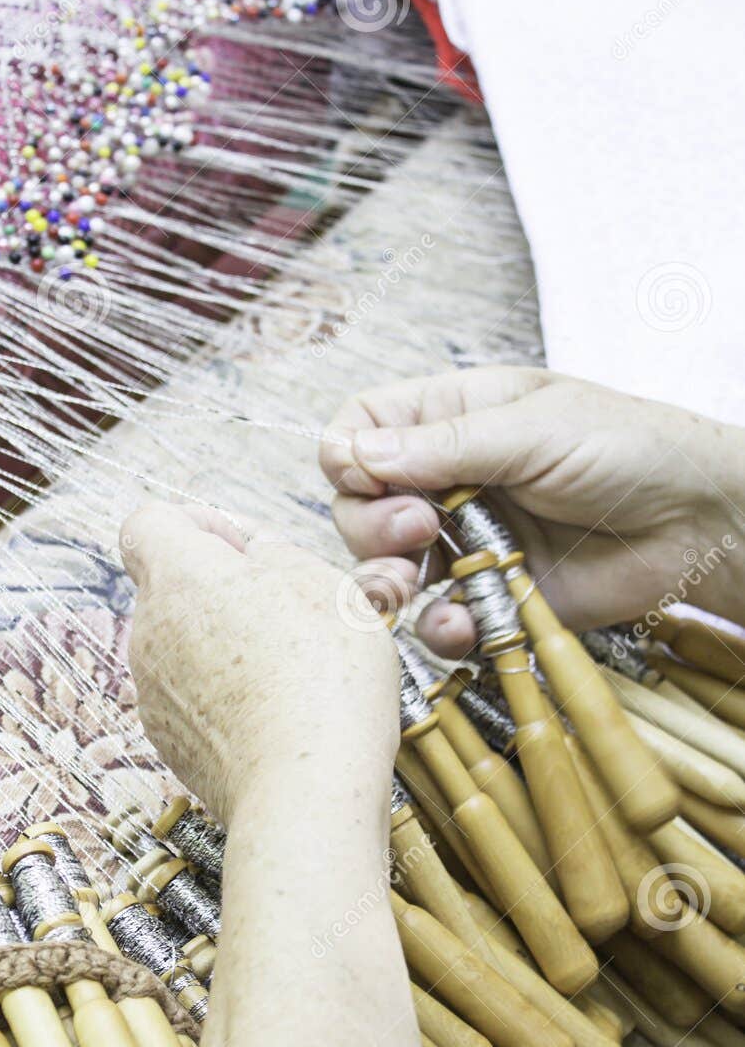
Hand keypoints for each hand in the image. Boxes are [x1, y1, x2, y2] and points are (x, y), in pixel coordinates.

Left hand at [120, 501, 400, 823]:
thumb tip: (252, 554)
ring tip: (294, 670)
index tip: (245, 549)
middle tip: (289, 612)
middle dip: (223, 589)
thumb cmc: (322, 681)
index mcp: (178, 577)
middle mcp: (148, 633)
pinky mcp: (170, 743)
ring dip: (228, 646)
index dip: (198, 524)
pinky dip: (227, 697)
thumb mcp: (322, 581)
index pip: (148, 523)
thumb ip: (274, 550)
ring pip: (184, 646)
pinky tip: (279, 714)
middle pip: (173, 588)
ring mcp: (154, 693)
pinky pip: (193, 699)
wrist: (305, 792)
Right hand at [319, 366, 744, 656]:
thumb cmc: (632, 449)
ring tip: (408, 586)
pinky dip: (439, 628)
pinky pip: (439, 621)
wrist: (698, 525)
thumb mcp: (535, 429)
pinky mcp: (492, 597)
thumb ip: (444, 447)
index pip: (362, 428)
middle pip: (360, 506)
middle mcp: (450, 479)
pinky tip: (460, 622)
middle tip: (418, 531)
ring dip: (384, 582)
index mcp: (455, 418)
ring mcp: (467, 541)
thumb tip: (356, 455)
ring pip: (387, 569)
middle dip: (370, 525)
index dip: (348, 457)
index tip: (367, 479)